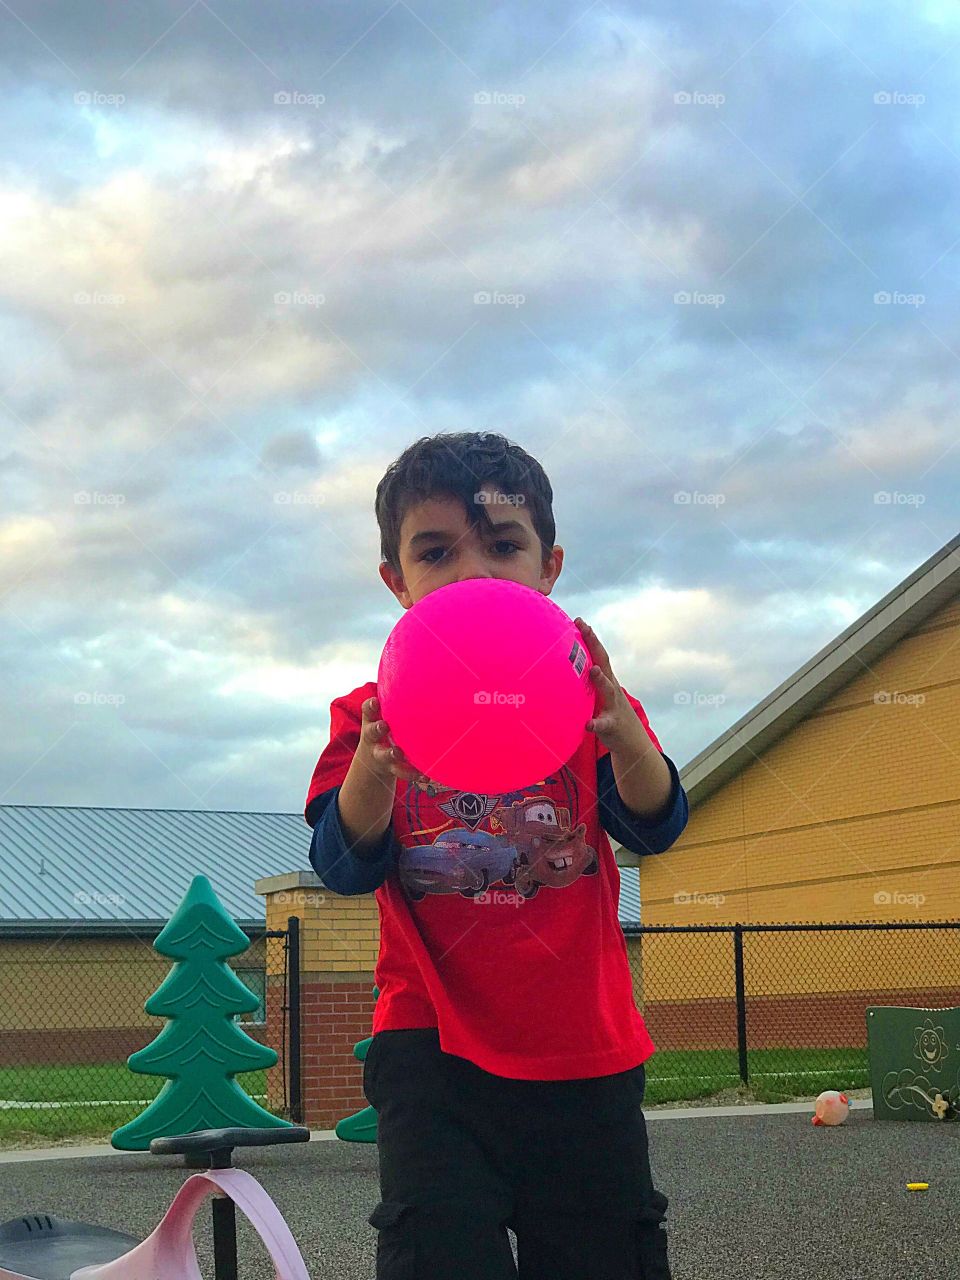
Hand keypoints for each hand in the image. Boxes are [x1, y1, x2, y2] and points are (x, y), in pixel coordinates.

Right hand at [359, 695, 434, 789]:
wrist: (374, 760)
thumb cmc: (388, 724)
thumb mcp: (386, 712)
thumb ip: (397, 697)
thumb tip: (421, 663)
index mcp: (373, 720)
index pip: (368, 711)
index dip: (371, 707)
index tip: (375, 701)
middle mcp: (375, 738)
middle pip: (372, 733)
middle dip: (377, 729)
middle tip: (384, 726)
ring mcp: (383, 754)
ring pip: (386, 756)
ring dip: (393, 755)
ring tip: (401, 754)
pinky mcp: (394, 768)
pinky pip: (404, 772)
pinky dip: (415, 773)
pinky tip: (427, 774)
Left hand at [574, 619, 650, 755]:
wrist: (631, 741)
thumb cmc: (609, 714)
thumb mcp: (598, 696)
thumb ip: (584, 683)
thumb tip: (559, 671)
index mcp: (607, 680)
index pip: (598, 654)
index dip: (590, 637)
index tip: (579, 620)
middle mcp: (612, 689)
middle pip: (604, 663)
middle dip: (595, 645)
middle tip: (585, 629)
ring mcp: (614, 706)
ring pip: (608, 691)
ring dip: (601, 680)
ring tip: (593, 670)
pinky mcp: (612, 726)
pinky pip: (603, 724)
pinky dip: (596, 724)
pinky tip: (588, 724)